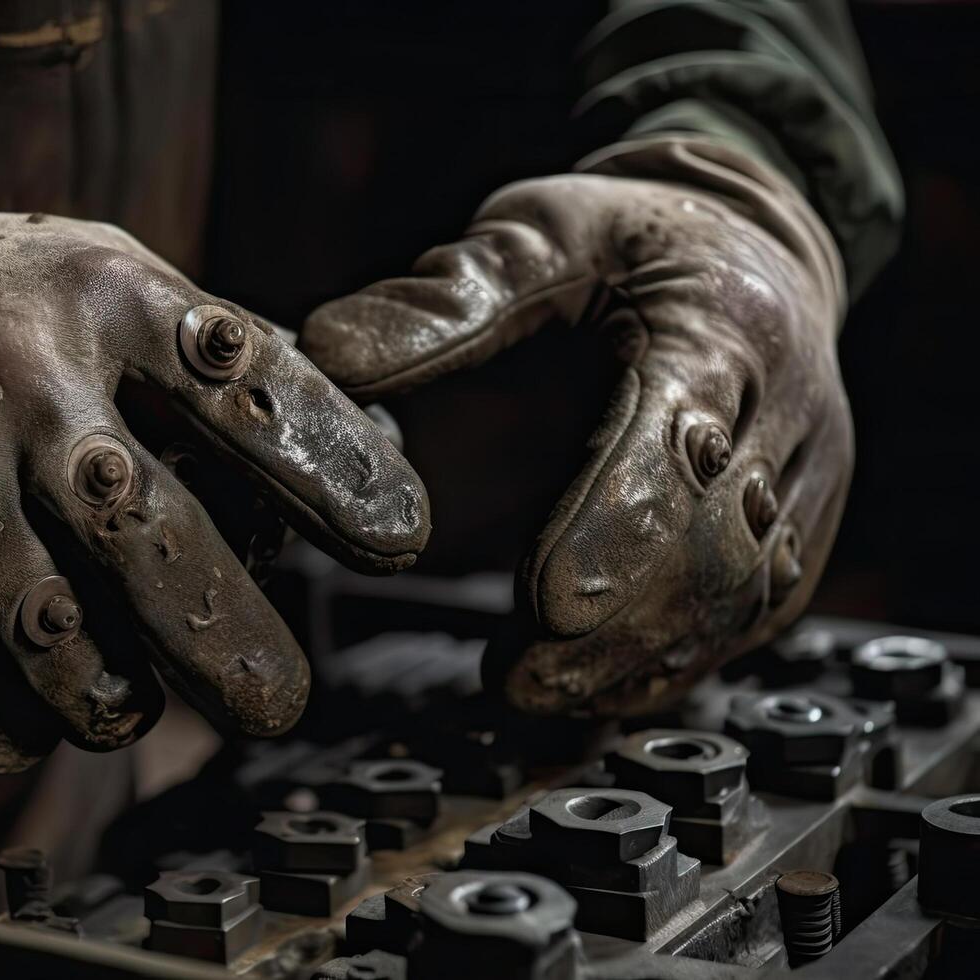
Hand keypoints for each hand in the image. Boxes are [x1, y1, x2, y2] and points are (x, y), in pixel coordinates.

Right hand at [0, 177, 427, 769]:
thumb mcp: (106, 275)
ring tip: (136, 698)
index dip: (335, 467)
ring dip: (115, 696)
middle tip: (278, 700)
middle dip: (230, 639)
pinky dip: (19, 721)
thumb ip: (215, 363)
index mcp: (103, 302)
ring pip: (54, 642)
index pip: (245, 386)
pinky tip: (36, 700)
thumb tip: (353, 465)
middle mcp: (23, 390)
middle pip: (149, 536)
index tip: (398, 536)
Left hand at [302, 138, 850, 715]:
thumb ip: (446, 296)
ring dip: (640, 657)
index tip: (544, 601)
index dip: (613, 525)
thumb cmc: (629, 241)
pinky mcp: (800, 521)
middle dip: (617, 624)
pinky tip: (602, 690)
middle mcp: (783, 409)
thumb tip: (330, 352)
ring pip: (743, 592)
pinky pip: (759, 608)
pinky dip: (677, 658)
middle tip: (521, 677)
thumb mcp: (538, 230)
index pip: (677, 440)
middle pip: (716, 541)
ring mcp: (800, 473)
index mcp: (719, 325)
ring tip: (541, 692)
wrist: (747, 242)